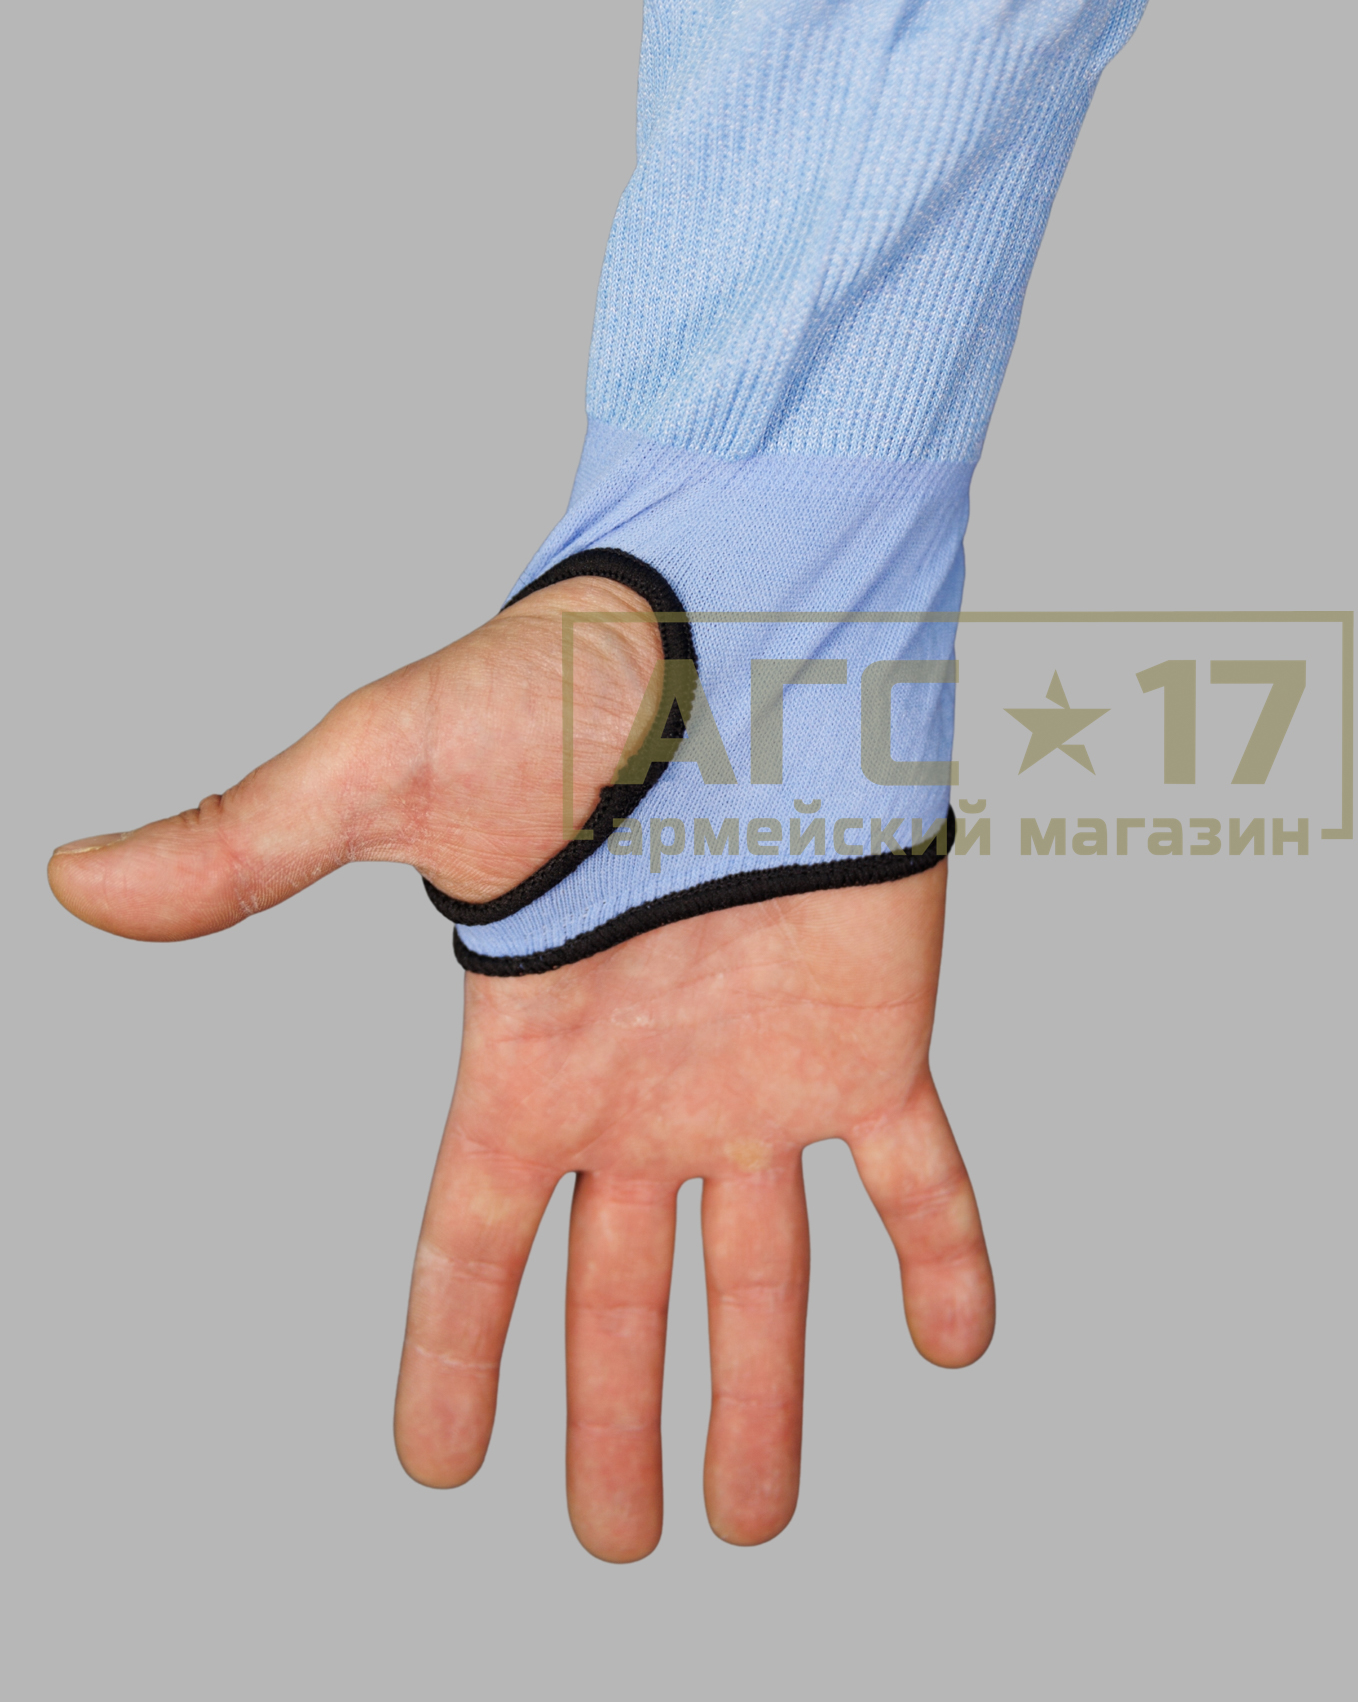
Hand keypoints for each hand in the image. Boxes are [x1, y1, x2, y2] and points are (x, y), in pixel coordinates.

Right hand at [48, 579, 993, 1559]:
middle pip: (619, 1290)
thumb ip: (251, 846)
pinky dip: (946, 1254)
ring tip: (752, 1519)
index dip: (449, 1352)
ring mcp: (760, 1072)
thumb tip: (79, 879)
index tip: (441, 1464)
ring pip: (765, 1270)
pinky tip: (958, 1341)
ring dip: (765, 1394)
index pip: (471, 1238)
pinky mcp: (872, 1035)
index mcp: (532, 1056)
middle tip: (624, 1540)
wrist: (736, 624)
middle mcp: (644, 1088)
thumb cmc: (556, 684)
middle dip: (615, 1417)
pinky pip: (922, 1173)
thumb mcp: (383, 771)